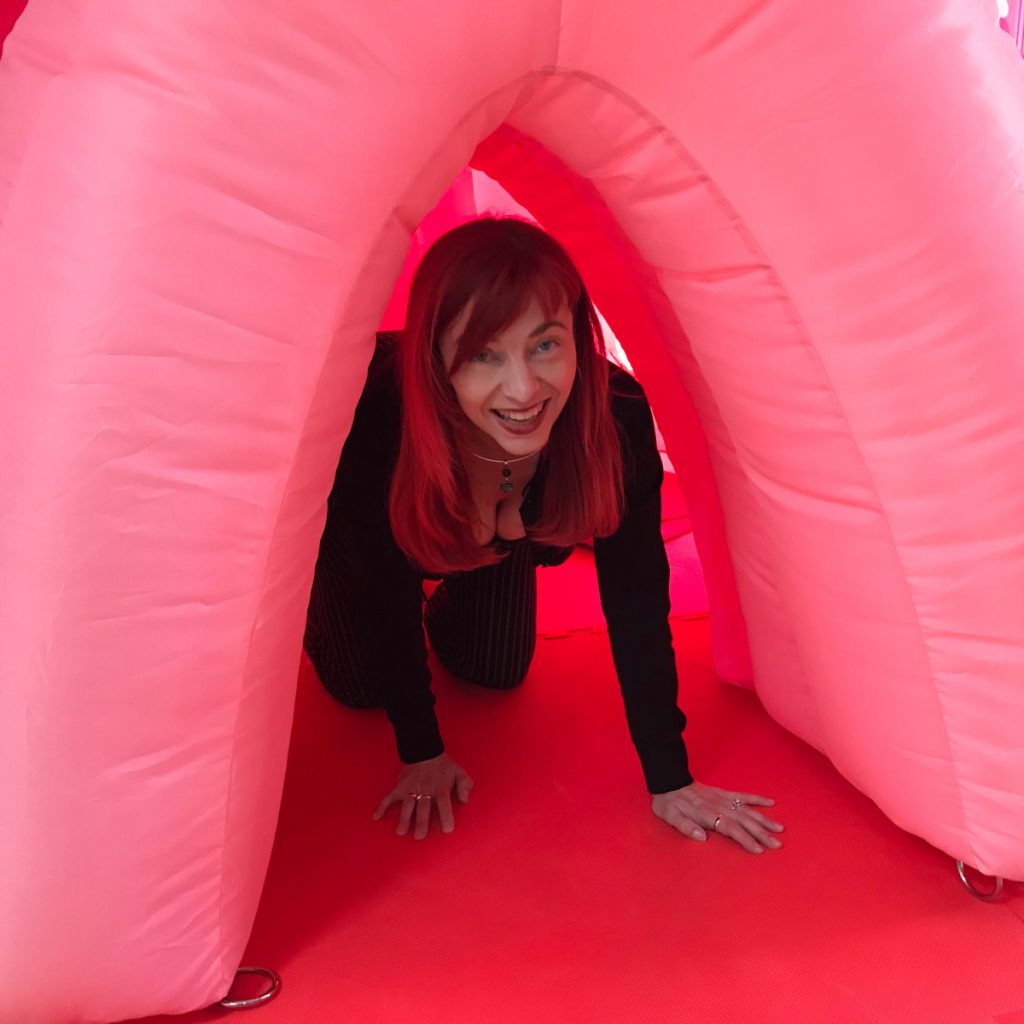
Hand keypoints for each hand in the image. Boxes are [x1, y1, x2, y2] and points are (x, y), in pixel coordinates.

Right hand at [372, 752, 473, 839]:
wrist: (424, 751)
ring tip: (400, 832)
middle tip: (419, 836)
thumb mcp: (459, 772)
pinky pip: (389, 797)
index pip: (444, 802)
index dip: (446, 815)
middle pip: (423, 807)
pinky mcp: (400, 787)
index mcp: (441, 787)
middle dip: (421, 821)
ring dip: (404, 818)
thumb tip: (465, 800)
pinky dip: (382, 806)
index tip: (447, 829)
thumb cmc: (443, 767)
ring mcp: (411, 788)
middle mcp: (425, 789)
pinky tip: (376, 817)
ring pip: (407, 804)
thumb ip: (465, 785)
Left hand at [651, 781, 783, 854]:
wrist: (669, 782)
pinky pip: (743, 795)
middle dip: (761, 833)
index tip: (758, 849)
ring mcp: (723, 798)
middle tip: (777, 845)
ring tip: (779, 829)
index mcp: (707, 814)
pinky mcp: (724, 793)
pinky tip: (770, 803)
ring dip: (764, 820)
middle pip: (743, 821)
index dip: (745, 839)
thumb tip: (702, 837)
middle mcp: (718, 806)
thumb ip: (686, 827)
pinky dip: (757, 799)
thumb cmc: (669, 804)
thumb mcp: (670, 817)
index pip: (730, 828)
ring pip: (747, 810)